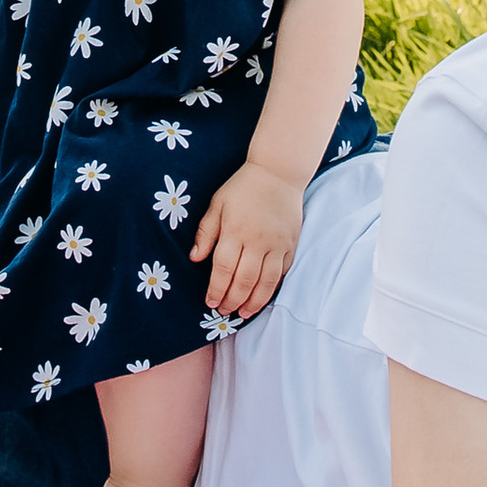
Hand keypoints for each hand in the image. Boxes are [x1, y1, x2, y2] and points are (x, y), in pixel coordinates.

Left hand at [191, 164, 303, 321]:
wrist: (278, 173)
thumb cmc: (243, 188)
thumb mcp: (217, 204)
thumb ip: (206, 233)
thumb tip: (195, 259)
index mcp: (235, 230)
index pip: (223, 268)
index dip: (216, 289)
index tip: (210, 302)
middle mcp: (257, 241)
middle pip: (244, 280)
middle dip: (233, 301)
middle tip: (225, 312)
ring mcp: (277, 244)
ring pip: (266, 282)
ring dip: (254, 302)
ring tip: (244, 313)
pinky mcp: (291, 245)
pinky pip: (282, 273)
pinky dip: (272, 288)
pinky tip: (262, 296)